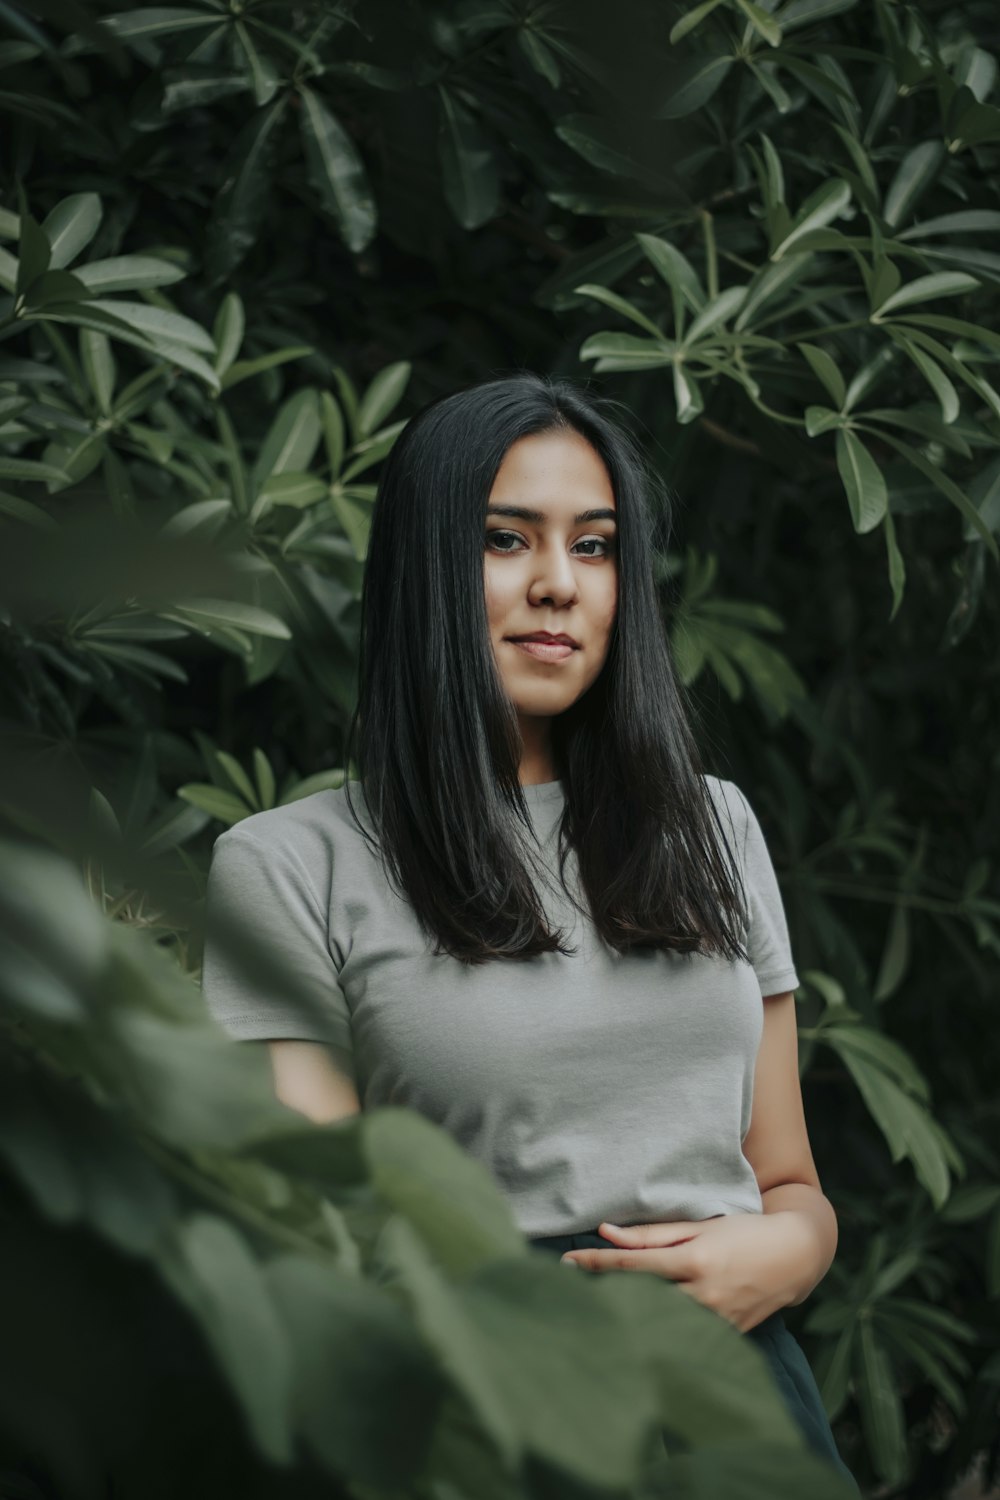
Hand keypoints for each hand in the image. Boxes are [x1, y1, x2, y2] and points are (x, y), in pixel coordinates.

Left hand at [560, 1212, 814, 1332]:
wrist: (795, 1256)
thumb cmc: (745, 1232)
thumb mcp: (700, 1225)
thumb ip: (653, 1234)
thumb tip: (606, 1232)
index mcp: (695, 1261)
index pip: (632, 1265)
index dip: (596, 1264)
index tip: (565, 1261)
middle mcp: (703, 1295)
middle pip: (640, 1299)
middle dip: (602, 1295)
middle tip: (564, 1290)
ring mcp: (716, 1321)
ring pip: (659, 1323)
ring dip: (626, 1316)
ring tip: (591, 1310)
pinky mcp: (726, 1338)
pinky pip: (683, 1336)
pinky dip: (658, 1330)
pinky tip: (635, 1328)